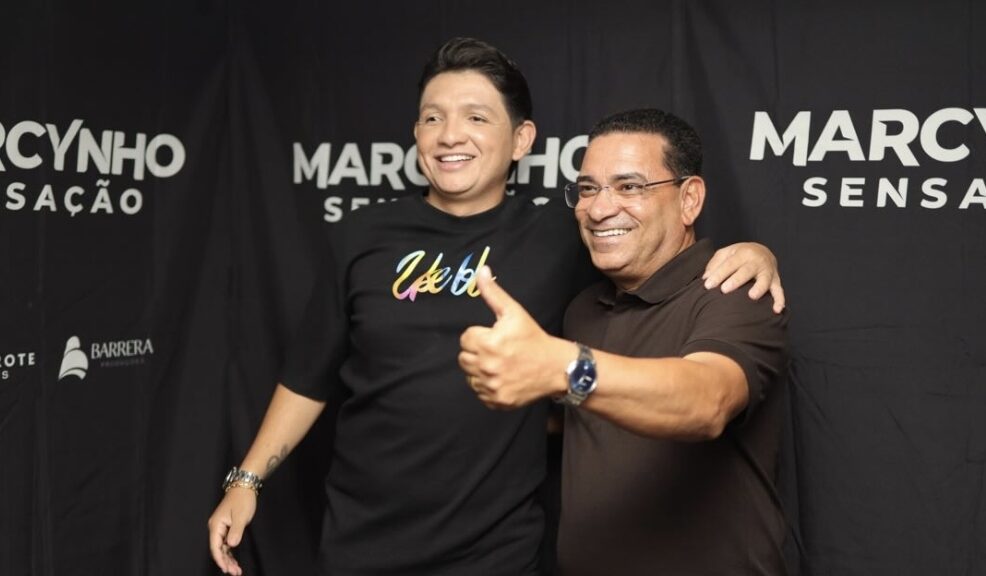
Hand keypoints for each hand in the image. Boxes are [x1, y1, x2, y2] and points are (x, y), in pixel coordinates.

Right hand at [207, 487, 256, 574]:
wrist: (245, 487)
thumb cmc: (243, 499)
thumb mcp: (241, 516)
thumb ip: (236, 531)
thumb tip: (231, 545)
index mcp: (216, 525)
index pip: (215, 546)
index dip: (220, 559)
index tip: (226, 569)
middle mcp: (216, 528)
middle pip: (218, 549)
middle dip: (226, 562)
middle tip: (235, 572)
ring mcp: (221, 528)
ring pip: (223, 548)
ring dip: (229, 559)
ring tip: (236, 570)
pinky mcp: (227, 528)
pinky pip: (227, 544)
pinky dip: (231, 553)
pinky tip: (234, 561)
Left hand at [459, 267, 571, 408]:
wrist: (556, 368)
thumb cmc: (533, 338)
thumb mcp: (514, 312)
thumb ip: (493, 293)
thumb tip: (481, 271)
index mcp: (488, 343)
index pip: (465, 339)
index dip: (479, 335)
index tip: (494, 337)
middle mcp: (487, 367)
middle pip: (463, 358)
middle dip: (477, 352)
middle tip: (497, 350)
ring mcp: (492, 386)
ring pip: (470, 376)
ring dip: (480, 370)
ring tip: (500, 364)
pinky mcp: (497, 401)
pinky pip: (480, 393)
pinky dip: (488, 386)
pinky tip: (503, 377)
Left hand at [702, 242, 784, 312]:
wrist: (762, 252)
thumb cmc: (739, 255)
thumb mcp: (726, 253)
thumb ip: (715, 264)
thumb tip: (705, 278)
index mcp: (743, 253)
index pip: (729, 264)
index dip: (718, 275)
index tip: (707, 286)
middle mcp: (756, 261)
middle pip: (746, 271)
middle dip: (736, 280)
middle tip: (724, 290)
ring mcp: (767, 271)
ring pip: (765, 280)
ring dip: (759, 288)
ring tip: (752, 296)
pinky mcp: (776, 281)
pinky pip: (779, 291)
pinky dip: (779, 301)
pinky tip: (776, 310)